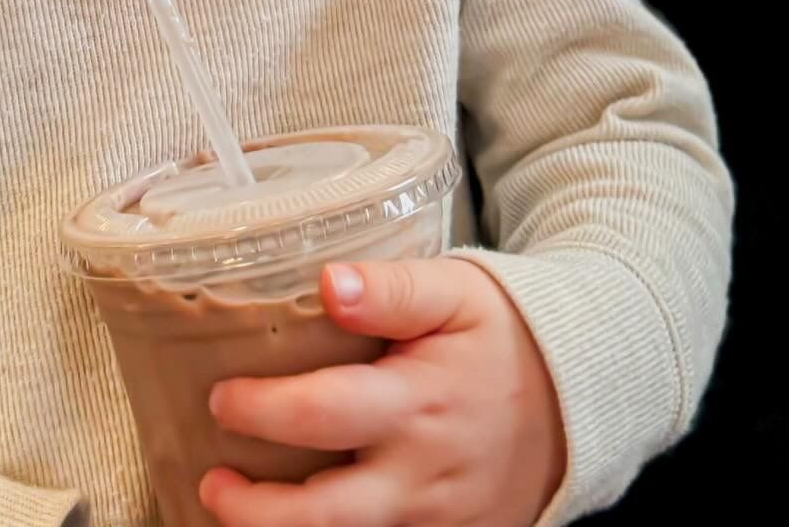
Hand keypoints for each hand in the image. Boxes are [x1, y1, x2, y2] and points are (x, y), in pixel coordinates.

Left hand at [200, 257, 566, 526]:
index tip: (221, 397)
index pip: (321, 415)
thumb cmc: (504, 332)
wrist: (578, 395)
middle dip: (252, 509)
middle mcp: (419, 472)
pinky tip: (297, 512)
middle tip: (210, 479)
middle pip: (322, 513)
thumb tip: (327, 283)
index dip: (260, 412)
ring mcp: (433, 517)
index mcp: (416, 401)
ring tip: (233, 506)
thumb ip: (390, 288)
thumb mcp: (455, 290)